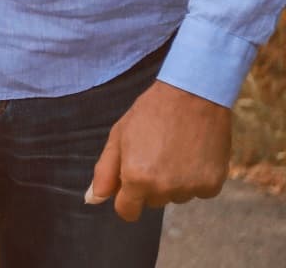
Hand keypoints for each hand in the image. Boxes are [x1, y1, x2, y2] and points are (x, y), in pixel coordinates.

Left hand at [87, 80, 231, 221]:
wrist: (193, 96)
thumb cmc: (150, 113)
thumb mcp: (119, 137)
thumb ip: (104, 171)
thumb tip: (93, 199)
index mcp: (136, 178)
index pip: (127, 211)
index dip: (126, 199)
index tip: (130, 186)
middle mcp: (164, 188)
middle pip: (152, 202)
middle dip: (149, 184)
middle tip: (155, 153)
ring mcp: (190, 188)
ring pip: (176, 196)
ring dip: (174, 181)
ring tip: (175, 150)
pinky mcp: (213, 185)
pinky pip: (199, 192)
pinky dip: (196, 178)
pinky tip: (194, 154)